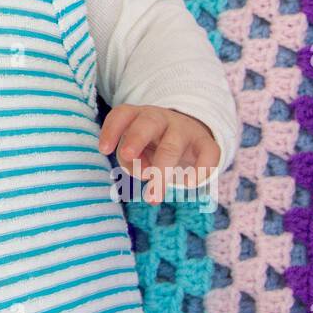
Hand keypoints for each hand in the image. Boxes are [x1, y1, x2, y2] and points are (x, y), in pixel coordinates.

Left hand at [97, 104, 220, 204]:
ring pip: (172, 146)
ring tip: (152, 198)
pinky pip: (208, 154)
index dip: (112, 130)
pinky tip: (188, 184)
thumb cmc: (152, 146)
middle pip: (147, 123)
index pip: (123, 114)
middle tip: (126, 156)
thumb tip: (143, 172)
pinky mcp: (207, 144)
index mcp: (139, 116)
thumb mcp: (137, 151)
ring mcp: (185, 130)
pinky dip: (200, 170)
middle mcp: (161, 119)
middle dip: (136, 139)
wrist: (190, 137)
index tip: (104, 150)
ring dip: (161, 170)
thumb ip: (132, 160)